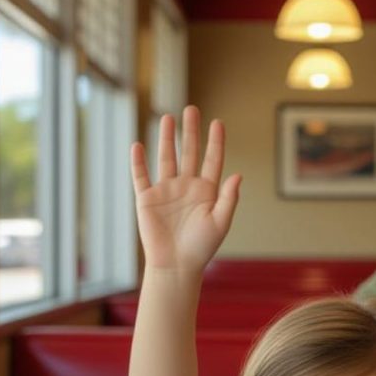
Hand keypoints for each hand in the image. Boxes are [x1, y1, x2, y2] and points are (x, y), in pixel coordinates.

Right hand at [130, 105, 240, 270]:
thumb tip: (237, 175)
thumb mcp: (220, 222)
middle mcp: (187, 187)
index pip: (212, 161)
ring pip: (166, 158)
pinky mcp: (147, 199)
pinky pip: (141, 176)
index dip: (215, 142)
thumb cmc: (202, 247)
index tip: (218, 123)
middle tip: (191, 109)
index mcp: (207, 191)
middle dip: (190, 132)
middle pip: (189, 153)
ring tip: (168, 117)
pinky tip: (138, 145)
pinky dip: (139, 161)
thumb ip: (228, 198)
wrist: (177, 265)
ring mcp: (166, 191)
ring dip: (167, 138)